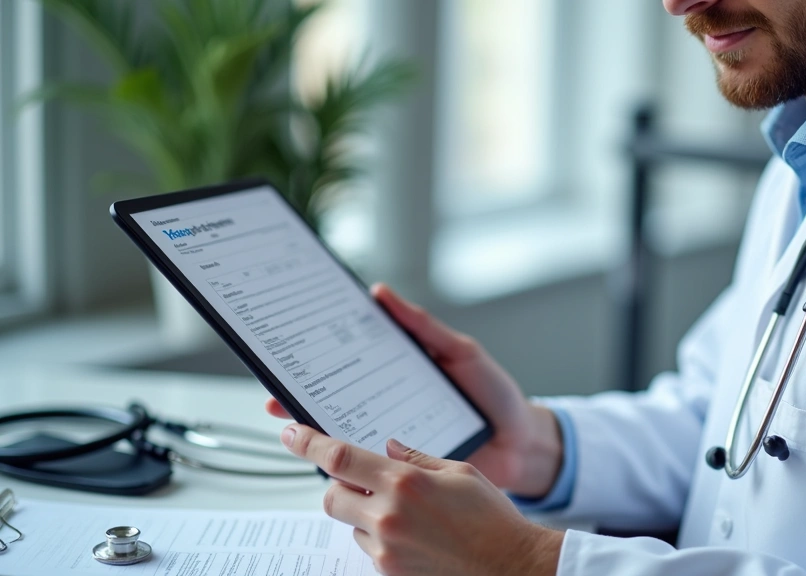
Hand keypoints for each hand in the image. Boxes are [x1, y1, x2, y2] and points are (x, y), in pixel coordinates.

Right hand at [266, 283, 563, 496]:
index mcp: (396, 377)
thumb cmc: (493, 394)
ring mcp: (395, 442)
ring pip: (349, 440)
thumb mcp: (459, 352)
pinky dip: (355, 467)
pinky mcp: (407, 472)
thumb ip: (422, 327)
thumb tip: (380, 293)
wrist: (525, 442)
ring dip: (323, 436)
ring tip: (297, 428)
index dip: (316, 364)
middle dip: (304, 402)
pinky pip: (375, 468)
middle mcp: (389, 408)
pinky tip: (336, 464)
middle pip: (336, 405)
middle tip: (278, 399)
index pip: (346, 367)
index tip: (286, 358)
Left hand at [283, 424, 562, 575]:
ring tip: (410, 516)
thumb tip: (385, 448)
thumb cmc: (491, 519)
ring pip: (351, 524)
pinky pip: (368, 548)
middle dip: (342, 487)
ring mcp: (387, 549)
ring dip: (365, 515)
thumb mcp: (459, 472)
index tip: (290, 433)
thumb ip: (415, 457)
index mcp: (405, 481)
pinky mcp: (389, 572)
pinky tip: (416, 537)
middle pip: (332, 495)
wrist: (511, 568)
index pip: (339, 457)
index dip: (307, 442)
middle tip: (368, 484)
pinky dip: (381, 538)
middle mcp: (389, 515)